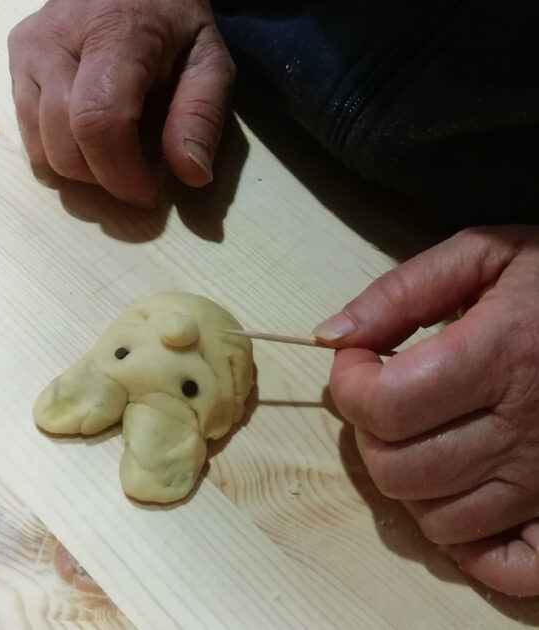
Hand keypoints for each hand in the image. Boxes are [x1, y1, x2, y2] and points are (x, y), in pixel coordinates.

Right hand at [8, 0, 233, 206]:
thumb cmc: (172, 23)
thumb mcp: (208, 61)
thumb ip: (202, 115)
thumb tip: (191, 175)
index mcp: (115, 32)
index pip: (98, 121)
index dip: (121, 173)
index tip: (147, 193)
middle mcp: (57, 37)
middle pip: (65, 144)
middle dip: (103, 178)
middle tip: (136, 175)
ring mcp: (29, 48)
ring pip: (40, 146)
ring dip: (81, 170)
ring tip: (114, 154)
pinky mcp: (15, 58)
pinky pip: (27, 133)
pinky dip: (59, 152)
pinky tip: (87, 137)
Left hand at [315, 225, 538, 595]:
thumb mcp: (485, 256)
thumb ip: (400, 292)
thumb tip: (330, 336)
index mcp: (501, 357)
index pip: (383, 407)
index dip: (347, 386)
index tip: (356, 360)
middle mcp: (526, 430)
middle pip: (398, 470)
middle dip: (368, 432)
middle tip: (383, 397)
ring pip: (437, 521)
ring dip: (406, 479)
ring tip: (421, 434)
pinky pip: (504, 565)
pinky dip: (468, 543)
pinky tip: (460, 494)